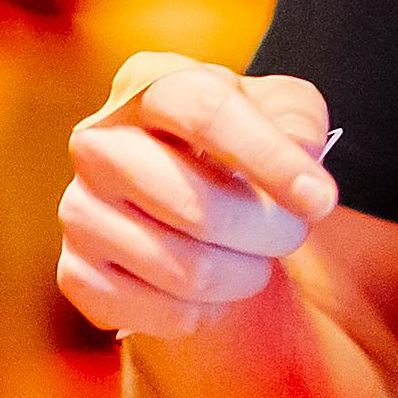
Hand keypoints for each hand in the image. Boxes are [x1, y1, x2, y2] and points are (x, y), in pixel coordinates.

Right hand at [54, 55, 340, 342]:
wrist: (187, 202)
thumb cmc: (241, 146)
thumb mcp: (282, 113)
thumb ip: (297, 121)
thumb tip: (299, 153)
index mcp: (146, 84)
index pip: (204, 111)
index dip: (269, 159)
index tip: (322, 201)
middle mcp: (97, 141)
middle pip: (195, 205)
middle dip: (267, 232)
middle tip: (291, 233)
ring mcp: (78, 208)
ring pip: (185, 269)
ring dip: (244, 276)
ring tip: (254, 260)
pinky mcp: (75, 272)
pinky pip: (159, 313)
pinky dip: (203, 313)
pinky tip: (208, 291)